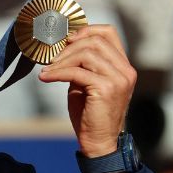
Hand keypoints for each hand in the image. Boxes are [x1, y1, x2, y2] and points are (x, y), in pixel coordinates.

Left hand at [39, 26, 135, 158]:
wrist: (99, 143)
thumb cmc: (91, 114)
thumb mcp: (87, 82)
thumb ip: (82, 64)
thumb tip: (63, 45)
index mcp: (124, 66)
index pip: (109, 33)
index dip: (85, 30)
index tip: (66, 41)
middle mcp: (126, 71)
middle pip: (95, 40)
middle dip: (69, 47)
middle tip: (51, 57)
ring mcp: (119, 79)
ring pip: (86, 53)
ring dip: (62, 60)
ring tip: (47, 69)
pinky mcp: (107, 89)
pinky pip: (77, 72)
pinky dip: (58, 72)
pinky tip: (46, 77)